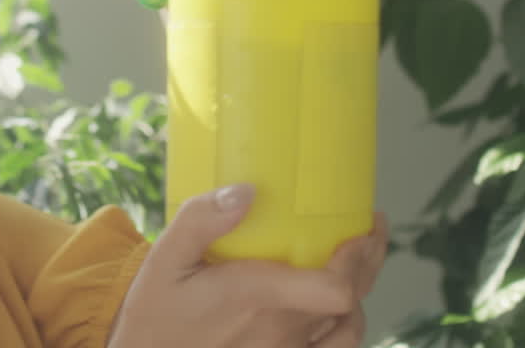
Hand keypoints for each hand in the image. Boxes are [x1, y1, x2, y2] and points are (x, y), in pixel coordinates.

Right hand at [107, 184, 388, 347]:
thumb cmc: (154, 317)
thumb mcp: (165, 260)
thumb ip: (202, 221)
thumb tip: (247, 191)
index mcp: (256, 299)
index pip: (334, 288)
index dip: (359, 258)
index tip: (363, 228)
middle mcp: (279, 333)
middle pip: (350, 302)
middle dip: (367, 263)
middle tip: (369, 233)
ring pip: (348, 330)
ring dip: (360, 297)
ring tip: (358, 267)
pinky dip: (344, 330)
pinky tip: (339, 310)